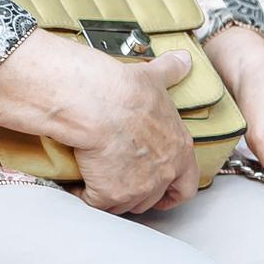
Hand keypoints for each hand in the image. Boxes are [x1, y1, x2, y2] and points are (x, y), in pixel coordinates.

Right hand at [62, 47, 201, 214]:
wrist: (99, 103)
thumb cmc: (127, 90)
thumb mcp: (154, 78)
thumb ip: (171, 72)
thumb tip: (184, 58)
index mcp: (178, 150)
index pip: (186, 186)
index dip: (174, 192)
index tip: (164, 195)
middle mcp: (162, 174)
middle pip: (153, 198)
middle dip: (138, 193)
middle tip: (121, 183)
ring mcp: (136, 188)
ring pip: (125, 205)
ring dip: (112, 198)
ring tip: (97, 183)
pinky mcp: (109, 194)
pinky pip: (96, 204)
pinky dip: (85, 197)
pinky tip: (77, 186)